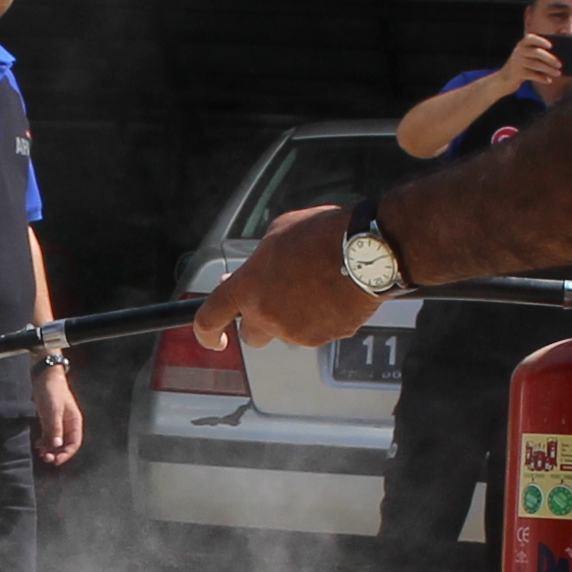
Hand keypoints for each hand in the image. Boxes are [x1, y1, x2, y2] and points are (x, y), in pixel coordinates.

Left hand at [35, 362, 83, 468]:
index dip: (66, 454)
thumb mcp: (53, 410)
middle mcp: (68, 424)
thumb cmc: (51, 390)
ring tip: (40, 452)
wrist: (44, 375)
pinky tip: (38, 445)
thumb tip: (57, 444)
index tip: (56, 461)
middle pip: (65, 444)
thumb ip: (55, 427)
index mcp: (74, 421)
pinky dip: (44, 441)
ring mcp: (59, 422)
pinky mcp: (49, 419)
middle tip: (46, 457)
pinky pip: (49, 435)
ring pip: (56, 441)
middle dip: (56, 452)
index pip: (74, 443)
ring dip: (49, 448)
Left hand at [192, 203, 383, 350]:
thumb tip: (248, 274)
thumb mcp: (277, 233)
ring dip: (294, 317)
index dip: (205, 333)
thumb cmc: (322, 235)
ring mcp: (295, 331)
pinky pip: (315, 333)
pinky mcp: (323, 338)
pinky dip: (321, 319)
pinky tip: (333, 294)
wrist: (366, 252)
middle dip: (260, 321)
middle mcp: (267, 315)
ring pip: (286, 333)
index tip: (212, 338)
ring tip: (316, 285)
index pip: (209, 319)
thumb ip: (257, 262)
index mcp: (248, 287)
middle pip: (251, 336)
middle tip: (277, 300)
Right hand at [497, 29, 565, 94]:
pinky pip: (532, 75)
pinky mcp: (517, 73)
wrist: (504, 79)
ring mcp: (517, 62)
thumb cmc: (522, 66)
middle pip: (536, 53)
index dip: (540, 41)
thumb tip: (557, 58)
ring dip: (548, 69)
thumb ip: (538, 54)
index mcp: (522, 44)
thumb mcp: (527, 56)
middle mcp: (518, 51)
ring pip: (535, 65)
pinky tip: (548, 80)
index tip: (551, 46)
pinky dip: (541, 78)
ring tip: (558, 73)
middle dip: (549, 58)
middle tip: (560, 64)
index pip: (530, 38)